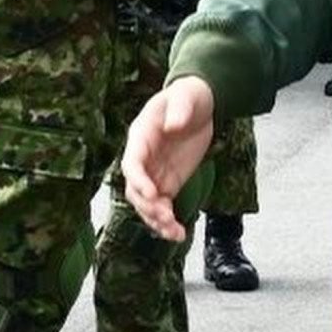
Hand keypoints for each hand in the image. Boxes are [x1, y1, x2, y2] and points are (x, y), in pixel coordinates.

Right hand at [122, 76, 216, 241]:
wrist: (199, 105)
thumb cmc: (188, 96)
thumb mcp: (186, 97)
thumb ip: (179, 109)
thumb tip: (173, 125)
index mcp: (141, 137)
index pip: (132, 163)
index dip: (139, 180)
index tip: (153, 194)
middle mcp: (143, 159)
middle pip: (135, 189)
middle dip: (148, 206)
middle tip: (166, 216)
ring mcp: (154, 174)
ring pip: (146, 204)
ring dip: (157, 220)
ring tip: (175, 232)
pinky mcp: (168, 183)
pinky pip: (162, 207)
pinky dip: (168, 223)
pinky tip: (179, 234)